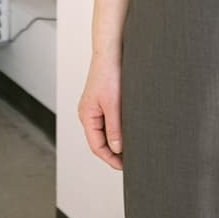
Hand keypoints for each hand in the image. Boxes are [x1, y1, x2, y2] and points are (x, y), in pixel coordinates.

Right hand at [78, 54, 123, 169]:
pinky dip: (117, 129)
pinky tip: (129, 130)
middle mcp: (88, 113)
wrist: (111, 50)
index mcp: (87, 116)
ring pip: (105, 131)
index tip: (124, 166)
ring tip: (131, 148)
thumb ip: (114, 128)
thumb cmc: (109, 73)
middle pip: (99, 140)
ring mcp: (95, 106)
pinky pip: (109, 120)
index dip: (110, 159)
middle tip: (130, 161)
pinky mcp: (103, 100)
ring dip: (116, 140)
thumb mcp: (113, 104)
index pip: (96, 146)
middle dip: (113, 152)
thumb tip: (116, 149)